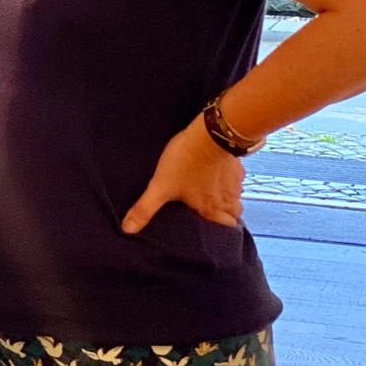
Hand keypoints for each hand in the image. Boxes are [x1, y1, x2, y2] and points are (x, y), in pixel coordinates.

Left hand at [121, 114, 245, 233]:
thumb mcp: (160, 186)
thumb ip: (145, 208)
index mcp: (212, 209)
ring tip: (212, 190)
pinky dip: (228, 177)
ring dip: (227, 195)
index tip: (212, 225)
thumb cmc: (184, 163)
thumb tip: (128, 229)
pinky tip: (216, 171)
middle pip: (233, 214)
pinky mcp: (237, 166)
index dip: (221, 228)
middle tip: (211, 207)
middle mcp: (228, 200)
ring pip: (236, 196)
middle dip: (225, 213)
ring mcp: (235, 183)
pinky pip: (237, 178)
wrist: (208, 136)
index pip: (227, 228)